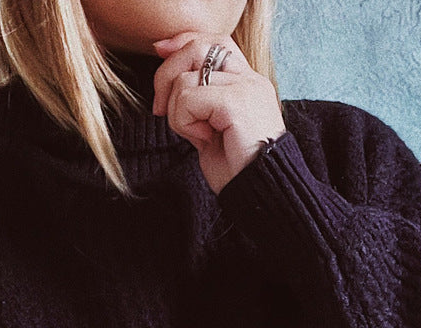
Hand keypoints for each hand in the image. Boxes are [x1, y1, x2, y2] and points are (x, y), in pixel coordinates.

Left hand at [151, 31, 286, 193]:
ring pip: (185, 79)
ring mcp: (245, 88)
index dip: (183, 42)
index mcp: (247, 82)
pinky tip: (203, 140)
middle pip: (197, 48)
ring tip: (197, 135)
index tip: (160, 51)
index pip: (213, 41)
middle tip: (160, 109)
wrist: (260, 194)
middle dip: (166, 75)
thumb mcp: (211, 129)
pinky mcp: (236, 102)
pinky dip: (184, 123)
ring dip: (177, 112)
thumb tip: (168, 82)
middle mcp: (250, 79)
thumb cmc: (237, 170)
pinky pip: (188, 99)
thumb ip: (197, 102)